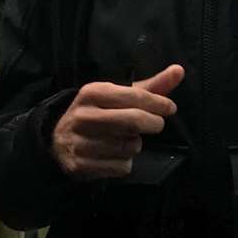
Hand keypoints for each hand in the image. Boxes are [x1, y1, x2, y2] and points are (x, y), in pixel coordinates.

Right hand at [49, 64, 183, 180]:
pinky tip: (115, 155)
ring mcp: (79, 142)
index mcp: (92, 92)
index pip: (135, 96)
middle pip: (134, 121)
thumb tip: (179, 70)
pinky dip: (126, 163)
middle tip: (156, 124)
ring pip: (129, 146)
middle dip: (153, 124)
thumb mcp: (120, 95)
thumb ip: (152, 86)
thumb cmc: (100, 113)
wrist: (58, 140)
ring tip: (125, 139)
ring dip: (136, 145)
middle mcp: (83, 116)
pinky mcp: (80, 165)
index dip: (159, 103)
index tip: (170, 108)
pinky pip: (121, 166)